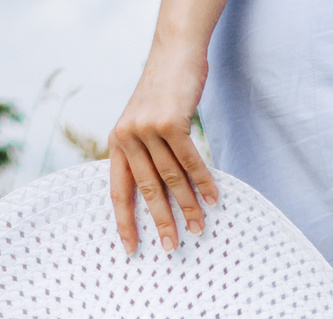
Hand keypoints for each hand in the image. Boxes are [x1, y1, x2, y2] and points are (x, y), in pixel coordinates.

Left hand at [108, 9, 223, 252]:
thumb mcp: (144, 122)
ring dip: (188, 206)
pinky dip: (204, 182)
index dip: (125, 222)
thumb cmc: (163, 93)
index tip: (130, 248)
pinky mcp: (170, 122)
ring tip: (199, 227)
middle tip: (172, 247)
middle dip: (162, 222)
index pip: (119, 191)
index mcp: (118, 142)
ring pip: (171, 178)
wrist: (174, 55)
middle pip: (147, 190)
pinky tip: (214, 198)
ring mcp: (148, 129)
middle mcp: (128, 136)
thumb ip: (146, 154)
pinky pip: (190, 161)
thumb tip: (162, 194)